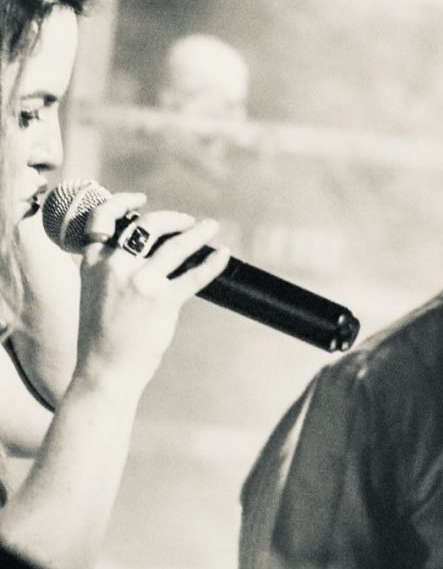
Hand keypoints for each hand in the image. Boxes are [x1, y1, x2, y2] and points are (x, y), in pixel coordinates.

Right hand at [73, 193, 228, 393]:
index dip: (123, 202)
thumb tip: (144, 250)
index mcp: (94, 262)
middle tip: (187, 221)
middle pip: (148, 226)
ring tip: (210, 227)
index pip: (103, 218)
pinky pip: (195, 275)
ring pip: (176, 245)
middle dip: (171, 219)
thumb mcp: (94, 292)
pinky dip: (212, 262)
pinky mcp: (163, 301)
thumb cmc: (102, 336)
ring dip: (197, 233)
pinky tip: (223, 254)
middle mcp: (115, 266)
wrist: (105, 370)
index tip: (141, 198)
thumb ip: (111, 268)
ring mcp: (140, 282)